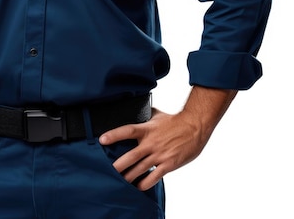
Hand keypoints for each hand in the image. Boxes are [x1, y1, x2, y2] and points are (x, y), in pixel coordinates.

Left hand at [99, 86, 235, 189]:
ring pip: (140, 169)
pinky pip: (155, 176)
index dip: (114, 135)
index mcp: (147, 129)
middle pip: (131, 156)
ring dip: (129, 176)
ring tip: (120, 182)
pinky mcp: (168, 164)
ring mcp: (159, 154)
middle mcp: (151, 143)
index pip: (127, 131)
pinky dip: (146, 183)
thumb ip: (145, 114)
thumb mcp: (157, 114)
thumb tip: (137, 109)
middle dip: (119, 165)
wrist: (195, 127)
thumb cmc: (175, 120)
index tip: (102, 140)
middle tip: (109, 170)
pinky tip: (139, 186)